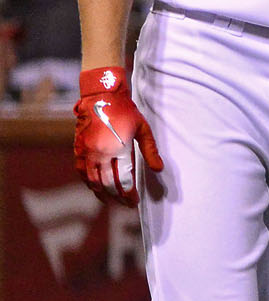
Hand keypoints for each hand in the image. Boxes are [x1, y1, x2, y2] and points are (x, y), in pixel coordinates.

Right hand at [73, 66, 163, 206]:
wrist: (100, 96)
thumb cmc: (125, 111)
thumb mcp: (142, 129)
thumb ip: (150, 150)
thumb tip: (159, 169)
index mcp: (117, 148)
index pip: (123, 179)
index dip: (128, 193)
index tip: (134, 201)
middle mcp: (99, 153)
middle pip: (107, 184)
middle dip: (118, 197)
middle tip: (126, 204)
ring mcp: (86, 153)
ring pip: (92, 181)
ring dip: (103, 193)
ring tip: (113, 200)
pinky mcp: (78, 150)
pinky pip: (82, 174)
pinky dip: (89, 184)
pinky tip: (97, 189)